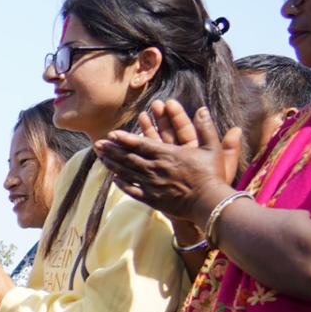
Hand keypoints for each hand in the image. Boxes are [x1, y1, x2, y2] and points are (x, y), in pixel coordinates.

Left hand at [93, 99, 241, 223]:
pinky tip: (114, 179)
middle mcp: (155, 169)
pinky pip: (133, 191)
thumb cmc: (211, 174)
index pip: (141, 144)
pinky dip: (122, 184)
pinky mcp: (152, 200)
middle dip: (112, 150)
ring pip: (127, 173)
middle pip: (128, 158)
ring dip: (112, 165)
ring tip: (100, 158)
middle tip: (98, 144)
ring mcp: (152, 185)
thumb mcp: (212, 148)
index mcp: (167, 155)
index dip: (125, 139)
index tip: (112, 134)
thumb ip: (205, 128)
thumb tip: (203, 109)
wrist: (208, 202)